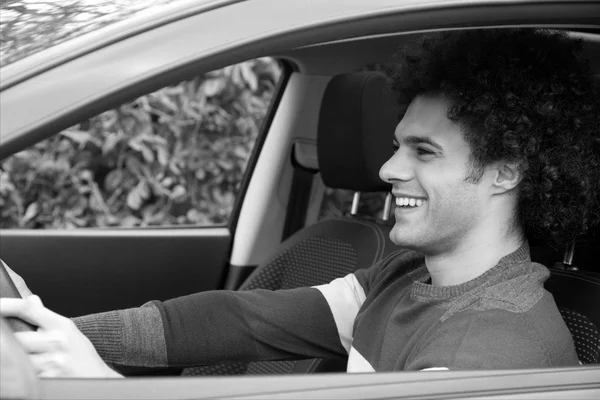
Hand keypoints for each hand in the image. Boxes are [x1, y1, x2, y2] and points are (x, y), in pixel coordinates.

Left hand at [0, 295, 121, 377]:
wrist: (96, 378)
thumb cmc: (83, 355)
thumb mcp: (69, 330)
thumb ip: (46, 316)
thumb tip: (31, 299)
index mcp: (60, 325)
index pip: (27, 309)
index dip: (7, 305)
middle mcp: (55, 341)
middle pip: (17, 337)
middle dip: (9, 341)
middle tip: (7, 343)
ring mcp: (51, 362)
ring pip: (17, 358)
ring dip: (16, 360)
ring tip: (23, 359)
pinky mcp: (47, 379)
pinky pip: (24, 375)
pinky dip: (23, 373)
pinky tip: (28, 372)